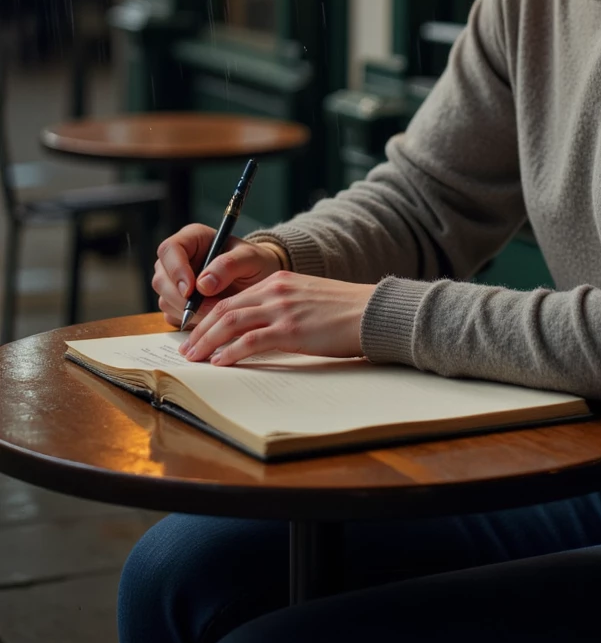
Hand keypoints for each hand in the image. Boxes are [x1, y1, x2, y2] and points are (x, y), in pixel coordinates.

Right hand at [152, 223, 284, 328]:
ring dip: (188, 312)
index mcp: (192, 238)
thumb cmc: (255, 263)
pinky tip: (210, 318)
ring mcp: (175, 282)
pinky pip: (172, 316)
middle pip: (161, 279)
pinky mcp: (178, 303)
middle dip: (181, 298)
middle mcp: (178, 259)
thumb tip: (202, 285)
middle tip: (209, 308)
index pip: (169, 250)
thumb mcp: (250, 258)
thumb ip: (228, 265)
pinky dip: (189, 321)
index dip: (176, 270)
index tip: (191, 290)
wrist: (259, 282)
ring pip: (165, 300)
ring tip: (216, 312)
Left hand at [177, 273, 375, 365]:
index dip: (209, 317)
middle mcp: (275, 290)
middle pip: (225, 309)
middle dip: (200, 330)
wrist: (371, 311)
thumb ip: (282, 307)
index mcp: (278, 281)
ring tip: (194, 358)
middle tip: (186, 350)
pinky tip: (220, 361)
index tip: (196, 334)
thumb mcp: (307, 299)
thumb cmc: (344, 310)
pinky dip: (231, 352)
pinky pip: (251, 340)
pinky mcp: (291, 329)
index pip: (233, 299)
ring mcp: (282, 309)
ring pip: (231, 323)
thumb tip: (259, 331)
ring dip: (207, 342)